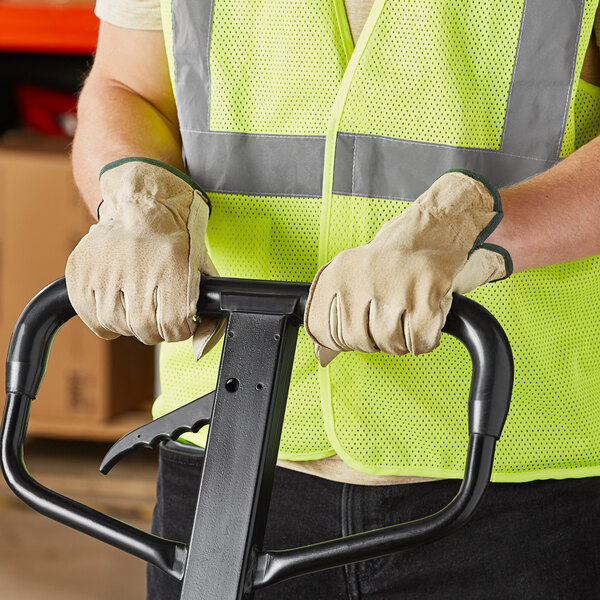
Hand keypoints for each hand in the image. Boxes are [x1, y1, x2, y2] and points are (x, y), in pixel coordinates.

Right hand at [66, 158, 223, 359]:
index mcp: (172, 263)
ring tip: (138, 305)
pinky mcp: (81, 270)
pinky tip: (119, 303)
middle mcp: (137, 264)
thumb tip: (203, 340)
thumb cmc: (176, 231)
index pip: (174, 324)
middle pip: (145, 329)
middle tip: (159, 315)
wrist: (142, 199)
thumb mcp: (201, 262)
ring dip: (131, 325)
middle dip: (156, 330)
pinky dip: (107, 319)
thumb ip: (207, 301)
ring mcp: (105, 266)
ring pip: (117, 326)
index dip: (180, 330)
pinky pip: (92, 318)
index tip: (180, 323)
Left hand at [304, 170, 511, 366]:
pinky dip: (423, 340)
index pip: (323, 330)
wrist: (433, 230)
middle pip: (358, 341)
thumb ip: (335, 310)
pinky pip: (419, 342)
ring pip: (389, 344)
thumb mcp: (352, 275)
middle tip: (384, 323)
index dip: (340, 341)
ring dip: (400, 341)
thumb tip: (324, 352)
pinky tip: (421, 319)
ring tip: (404, 317)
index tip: (352, 335)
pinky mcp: (426, 295)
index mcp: (339, 273)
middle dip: (373, 341)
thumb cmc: (393, 258)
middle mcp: (363, 278)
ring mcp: (395, 287)